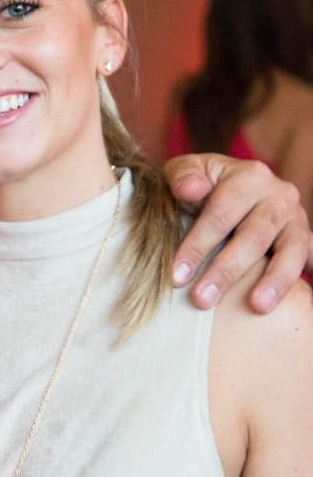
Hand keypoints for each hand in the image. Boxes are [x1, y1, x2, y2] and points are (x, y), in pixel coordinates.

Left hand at [164, 153, 310, 310]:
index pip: (221, 214)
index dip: (198, 245)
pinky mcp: (306, 239)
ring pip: (291, 250)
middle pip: (254, 236)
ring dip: (275, 280)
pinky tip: (304, 301)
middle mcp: (279, 196)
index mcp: (249, 177)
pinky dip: (310, 275)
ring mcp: (296, 219)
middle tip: (202, 300)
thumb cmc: (199, 185)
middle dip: (227, 270)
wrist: (226, 187)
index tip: (177, 277)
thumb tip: (191, 190)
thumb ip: (183, 176)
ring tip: (257, 306)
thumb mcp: (185, 170)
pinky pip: (311, 257)